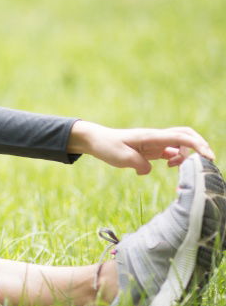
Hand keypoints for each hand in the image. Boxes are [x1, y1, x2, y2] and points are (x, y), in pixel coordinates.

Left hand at [68, 120, 215, 174]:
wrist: (96, 141)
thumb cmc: (107, 146)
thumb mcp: (121, 158)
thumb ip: (139, 164)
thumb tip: (149, 170)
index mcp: (151, 136)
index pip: (181, 137)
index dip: (198, 146)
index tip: (208, 158)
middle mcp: (157, 137)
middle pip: (187, 135)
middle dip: (199, 146)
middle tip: (204, 162)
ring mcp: (156, 143)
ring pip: (181, 145)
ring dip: (185, 156)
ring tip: (175, 167)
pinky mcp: (153, 150)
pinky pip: (171, 152)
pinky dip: (176, 160)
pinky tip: (167, 167)